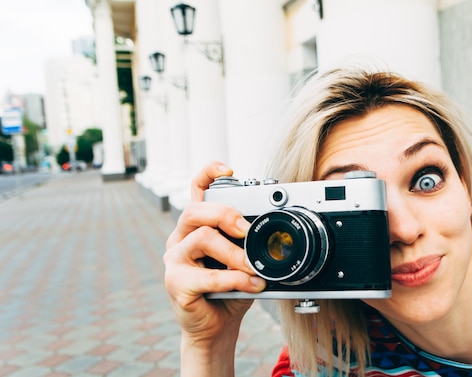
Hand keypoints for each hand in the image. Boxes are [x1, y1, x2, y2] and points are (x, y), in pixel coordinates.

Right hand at [163, 162, 265, 354]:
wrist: (217, 326)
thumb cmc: (230, 289)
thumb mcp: (244, 259)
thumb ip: (250, 243)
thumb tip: (273, 235)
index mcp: (197, 225)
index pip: (196, 189)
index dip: (209, 173)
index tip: (229, 169)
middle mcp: (181, 237)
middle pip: (196, 210)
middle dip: (226, 215)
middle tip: (248, 232)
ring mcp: (174, 259)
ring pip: (201, 238)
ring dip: (234, 253)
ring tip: (252, 268)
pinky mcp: (175, 282)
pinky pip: (206, 275)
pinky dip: (234, 279)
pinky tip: (250, 284)